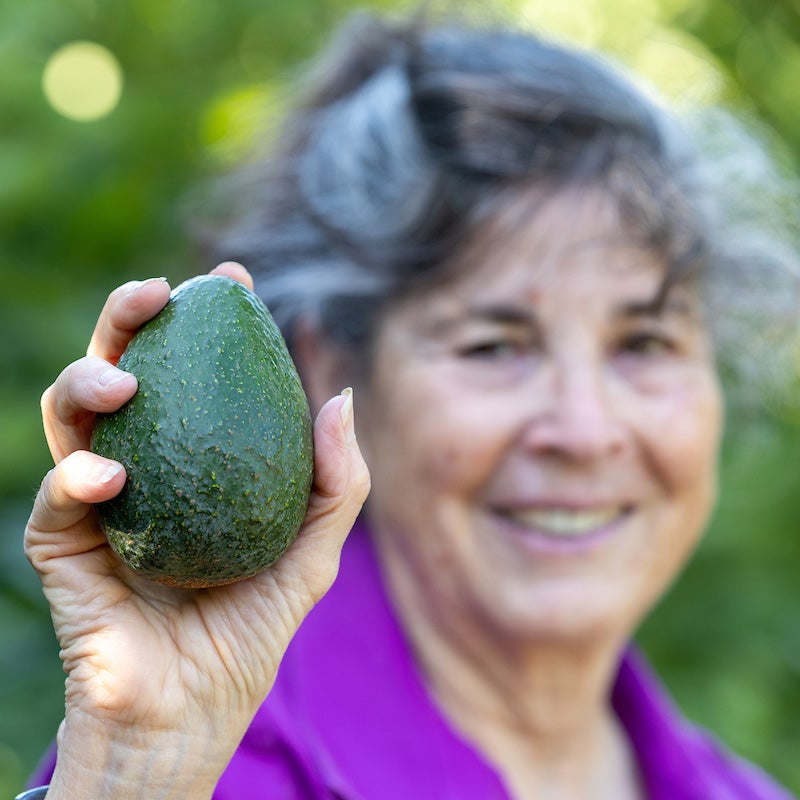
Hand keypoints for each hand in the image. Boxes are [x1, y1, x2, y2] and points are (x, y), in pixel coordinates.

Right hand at [25, 263, 369, 798]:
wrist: (196, 711)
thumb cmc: (251, 629)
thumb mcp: (312, 552)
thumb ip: (336, 482)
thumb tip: (341, 394)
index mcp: (194, 460)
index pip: (193, 373)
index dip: (204, 320)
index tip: (230, 278)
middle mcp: (143, 466)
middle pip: (121, 371)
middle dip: (127, 319)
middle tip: (157, 293)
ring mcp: (97, 502)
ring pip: (70, 416)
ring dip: (87, 380)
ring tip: (124, 378)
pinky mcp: (62, 549)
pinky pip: (56, 498)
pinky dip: (76, 476)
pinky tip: (108, 474)